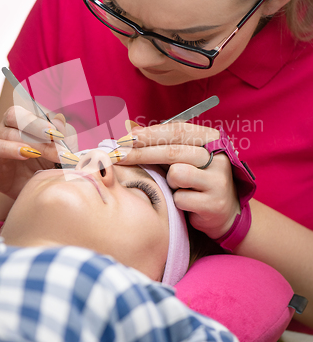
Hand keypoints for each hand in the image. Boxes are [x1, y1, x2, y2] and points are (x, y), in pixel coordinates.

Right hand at [0, 106, 77, 199]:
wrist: (44, 190)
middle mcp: (2, 136)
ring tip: (27, 154)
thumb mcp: (62, 148)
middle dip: (33, 137)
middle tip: (53, 149)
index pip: (20, 114)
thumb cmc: (52, 161)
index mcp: (18, 124)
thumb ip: (64, 134)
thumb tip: (60, 118)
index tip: (57, 134)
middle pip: (8, 129)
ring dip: (6, 148)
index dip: (38, 122)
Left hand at [117, 122, 240, 238]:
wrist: (223, 210)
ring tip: (179, 186)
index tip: (126, 138)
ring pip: (176, 174)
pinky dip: (177, 201)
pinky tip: (188, 202)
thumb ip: (163, 143)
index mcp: (212, 138)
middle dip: (141, 153)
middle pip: (172, 151)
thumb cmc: (197, 178)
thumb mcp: (185, 156)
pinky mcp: (215, 203)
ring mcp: (219, 180)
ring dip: (169, 182)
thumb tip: (131, 132)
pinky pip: (180, 198)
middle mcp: (219, 156)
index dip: (149, 133)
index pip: (177, 130)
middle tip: (118, 156)